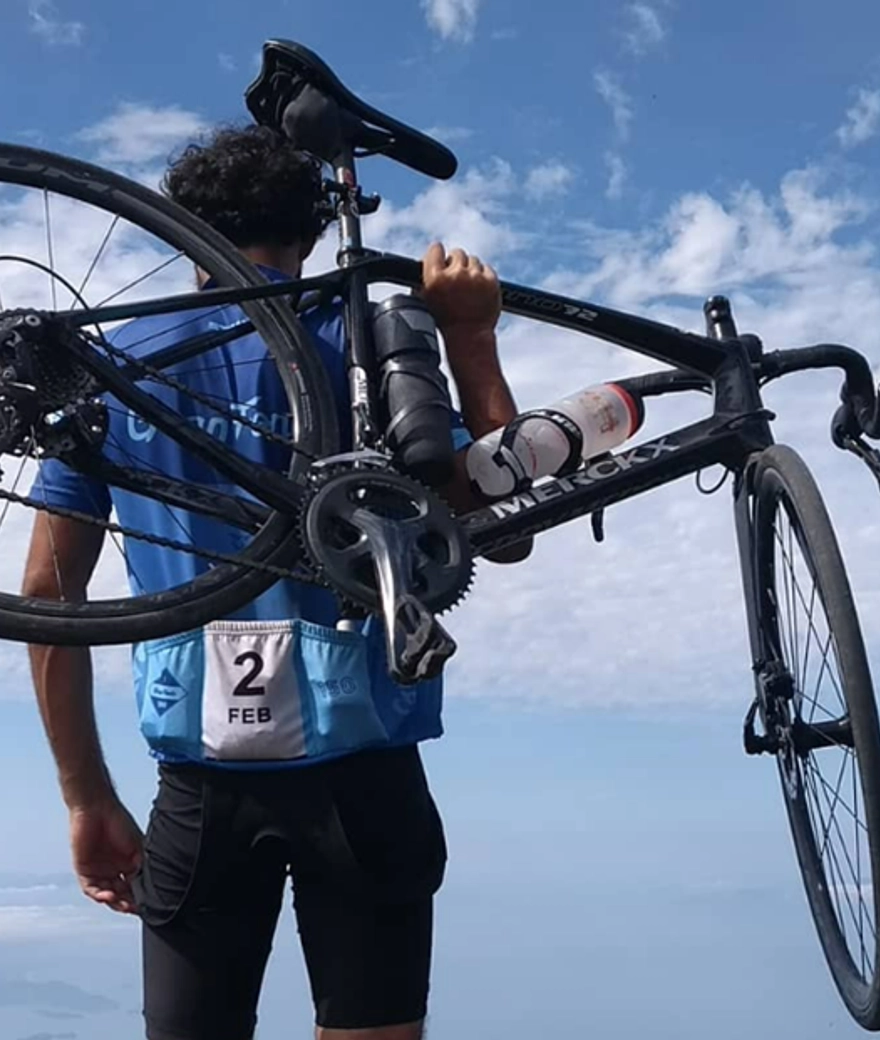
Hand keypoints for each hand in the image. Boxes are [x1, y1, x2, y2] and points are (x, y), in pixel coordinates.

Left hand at [69, 797, 143, 914]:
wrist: (95, 809)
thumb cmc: (119, 822)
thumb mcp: (138, 845)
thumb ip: (142, 866)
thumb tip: (152, 886)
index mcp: (128, 864)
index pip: (134, 886)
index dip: (140, 897)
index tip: (148, 904)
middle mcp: (113, 870)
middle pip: (121, 894)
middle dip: (127, 903)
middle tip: (134, 909)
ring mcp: (98, 871)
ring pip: (106, 894)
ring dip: (114, 901)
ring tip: (122, 905)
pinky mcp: (84, 870)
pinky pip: (90, 889)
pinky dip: (99, 894)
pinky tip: (108, 896)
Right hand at [420, 242, 501, 337]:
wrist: (468, 336)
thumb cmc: (445, 321)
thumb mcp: (426, 300)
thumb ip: (424, 277)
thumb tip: (425, 259)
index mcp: (435, 278)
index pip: (436, 249)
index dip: (438, 254)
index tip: (440, 259)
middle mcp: (455, 274)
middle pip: (457, 253)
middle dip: (456, 264)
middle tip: (457, 279)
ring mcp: (475, 277)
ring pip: (473, 260)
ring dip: (470, 270)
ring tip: (468, 288)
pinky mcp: (491, 281)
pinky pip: (486, 268)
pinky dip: (483, 276)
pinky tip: (478, 289)